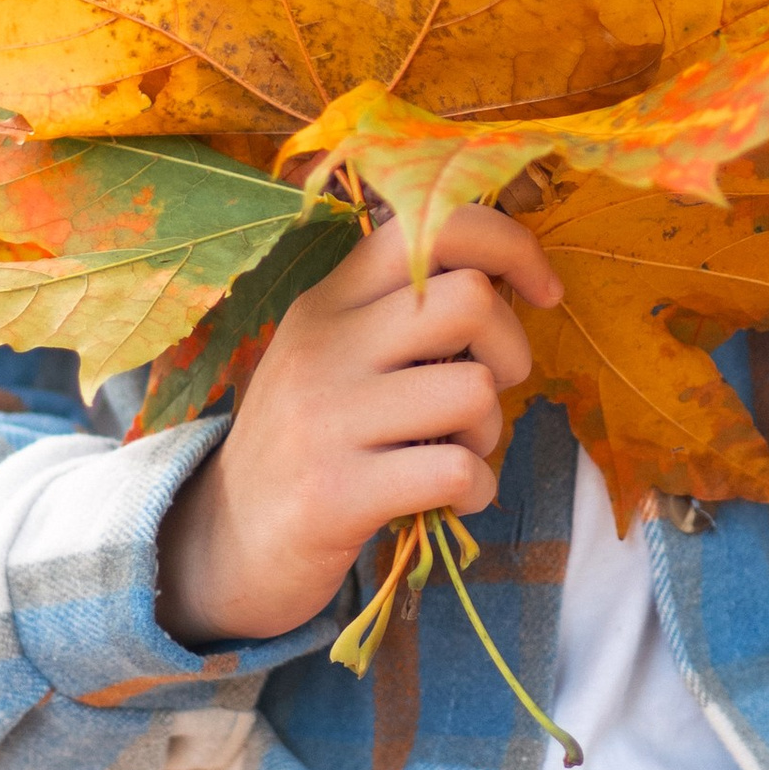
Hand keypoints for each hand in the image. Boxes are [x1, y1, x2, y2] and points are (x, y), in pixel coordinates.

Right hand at [155, 206, 560, 650]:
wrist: (227, 544)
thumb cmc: (310, 443)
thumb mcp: (336, 357)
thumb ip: (403, 313)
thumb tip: (508, 276)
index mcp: (328, 301)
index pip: (430, 225)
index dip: (511, 245)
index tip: (542, 292)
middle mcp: (323, 345)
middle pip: (470, 299)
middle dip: (511, 350)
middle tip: (486, 392)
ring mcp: (326, 418)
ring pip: (475, 390)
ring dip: (490, 431)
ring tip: (454, 451)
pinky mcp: (337, 493)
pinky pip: (458, 470)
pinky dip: (476, 490)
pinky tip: (448, 500)